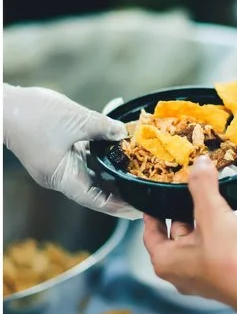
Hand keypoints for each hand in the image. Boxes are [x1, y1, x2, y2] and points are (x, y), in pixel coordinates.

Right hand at [1, 85, 135, 218]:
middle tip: (145, 189)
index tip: (139, 209)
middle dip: (120, 189)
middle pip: (96, 189)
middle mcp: (59, 176)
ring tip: (138, 171)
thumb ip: (104, 128)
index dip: (118, 206)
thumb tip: (124, 132)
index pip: (95, 200)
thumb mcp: (76, 120)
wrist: (3, 104)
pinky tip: (118, 146)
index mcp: (61, 177)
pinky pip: (83, 158)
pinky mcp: (57, 153)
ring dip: (112, 170)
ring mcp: (57, 165)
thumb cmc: (32, 114)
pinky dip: (100, 154)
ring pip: (91, 173)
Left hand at [140, 157, 236, 306]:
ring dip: (219, 215)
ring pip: (209, 236)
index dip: (153, 213)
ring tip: (225, 193)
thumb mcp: (212, 215)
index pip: (151, 233)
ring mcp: (209, 270)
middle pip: (182, 231)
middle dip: (190, 209)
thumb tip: (200, 164)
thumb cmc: (227, 259)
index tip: (156, 196)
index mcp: (168, 260)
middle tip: (193, 188)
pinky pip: (232, 242)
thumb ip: (204, 188)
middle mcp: (185, 268)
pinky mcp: (232, 269)